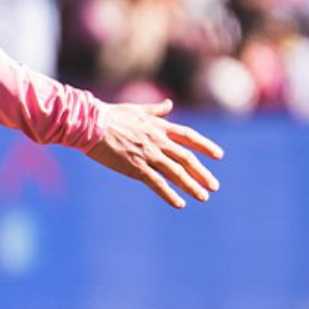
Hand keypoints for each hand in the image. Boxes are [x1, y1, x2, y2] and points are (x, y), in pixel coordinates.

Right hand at [85, 99, 223, 208]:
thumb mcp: (136, 109)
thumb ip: (155, 110)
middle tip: (214, 186)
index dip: (205, 146)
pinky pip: (157, 184)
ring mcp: (148, 155)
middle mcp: (158, 141)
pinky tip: (179, 204)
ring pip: (176, 173)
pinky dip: (170, 194)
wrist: (89, 124)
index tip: (218, 156)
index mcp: (158, 127)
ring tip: (203, 196)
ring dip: (191, 186)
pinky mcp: (135, 167)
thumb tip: (169, 104)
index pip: (189, 136)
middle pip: (187, 159)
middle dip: (202, 173)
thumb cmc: (109, 115)